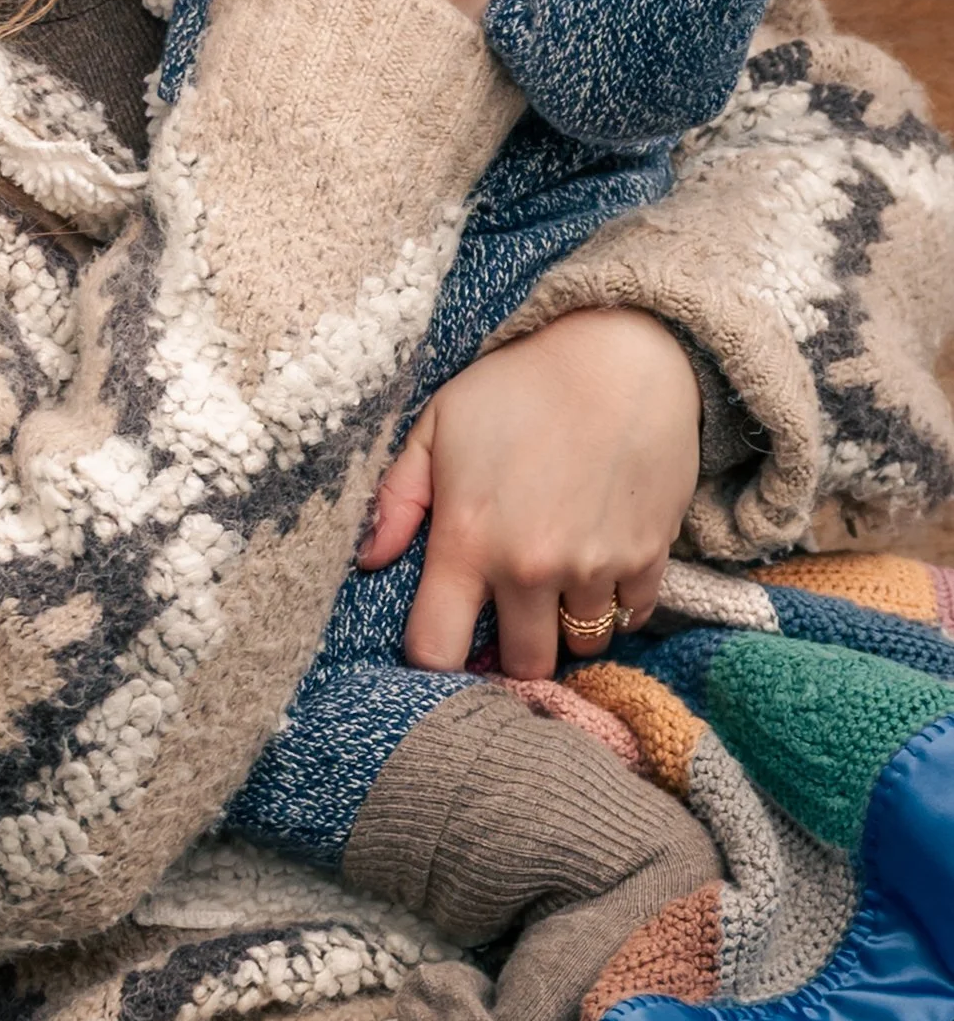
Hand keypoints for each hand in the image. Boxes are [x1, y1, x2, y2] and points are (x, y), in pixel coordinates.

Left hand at [358, 308, 700, 677]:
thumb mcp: (438, 424)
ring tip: (555, 583)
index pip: (436, 653)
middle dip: (509, 652)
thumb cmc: (518, 384)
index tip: (445, 638)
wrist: (620, 354)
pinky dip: (615, 604)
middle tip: (508, 616)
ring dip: (565, 625)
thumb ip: (397, 497)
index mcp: (467, 540)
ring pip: (580, 647)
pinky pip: (632, 618)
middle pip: (520, 666)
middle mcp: (529, 567)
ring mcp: (593, 567)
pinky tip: (599, 564)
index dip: (434, 659)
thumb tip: (371, 561)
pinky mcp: (648, 558)